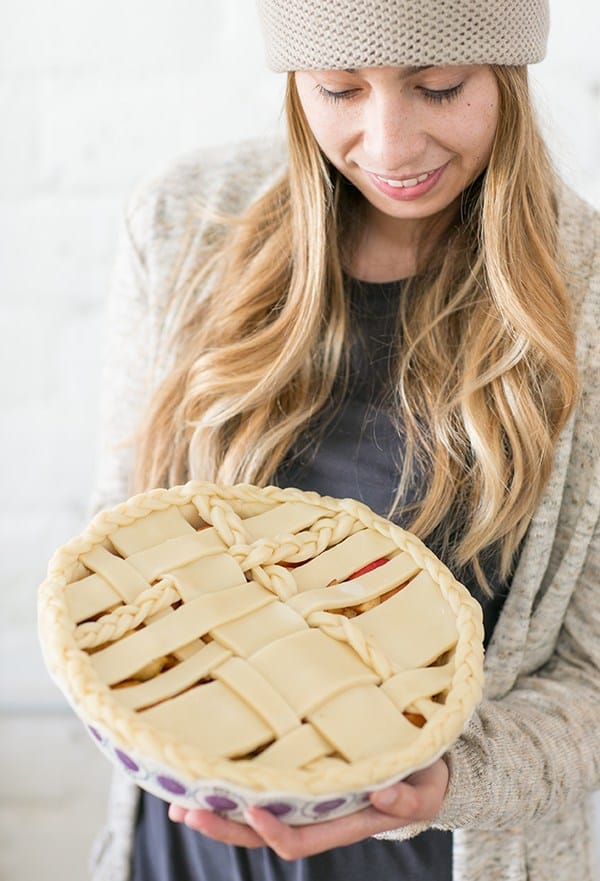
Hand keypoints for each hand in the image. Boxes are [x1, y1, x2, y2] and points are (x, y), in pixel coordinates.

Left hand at [168, 757, 448, 860]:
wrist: (423, 764)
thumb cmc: (424, 777)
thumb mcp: (425, 790)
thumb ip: (408, 799)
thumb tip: (381, 793)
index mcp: (343, 821)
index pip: (299, 838)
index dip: (272, 831)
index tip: (251, 811)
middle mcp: (316, 815)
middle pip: (262, 832)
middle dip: (223, 825)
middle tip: (186, 807)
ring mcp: (305, 798)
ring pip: (253, 813)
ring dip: (217, 810)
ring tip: (179, 798)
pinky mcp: (300, 775)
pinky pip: (261, 787)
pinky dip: (233, 785)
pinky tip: (207, 773)